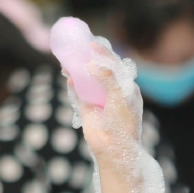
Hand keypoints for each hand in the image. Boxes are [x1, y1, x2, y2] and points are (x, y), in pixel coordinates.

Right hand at [72, 47, 145, 168]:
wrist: (114, 148)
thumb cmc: (122, 123)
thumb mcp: (119, 96)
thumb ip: (108, 78)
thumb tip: (93, 64)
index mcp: (126, 88)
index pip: (115, 65)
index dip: (104, 54)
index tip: (93, 44)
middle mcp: (113, 92)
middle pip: (99, 70)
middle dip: (89, 59)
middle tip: (78, 48)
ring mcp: (99, 99)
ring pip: (87, 79)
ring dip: (78, 69)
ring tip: (68, 59)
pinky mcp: (87, 108)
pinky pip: (78, 91)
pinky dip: (73, 82)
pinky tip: (67, 75)